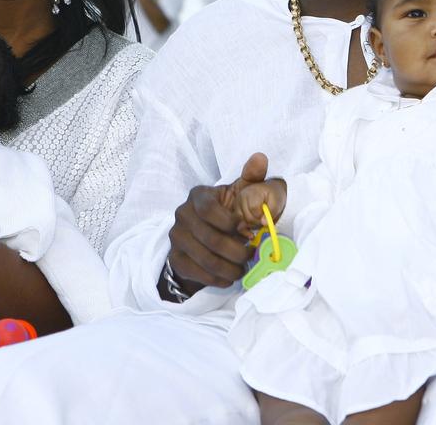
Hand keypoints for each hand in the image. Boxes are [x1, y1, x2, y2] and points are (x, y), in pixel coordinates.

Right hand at [165, 153, 267, 290]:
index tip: (246, 230)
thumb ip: (252, 177)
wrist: (209, 237)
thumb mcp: (242, 193)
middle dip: (236, 252)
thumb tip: (260, 157)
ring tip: (242, 269)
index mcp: (198, 196)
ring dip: (230, 269)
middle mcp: (182, 214)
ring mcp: (176, 237)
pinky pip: (196, 273)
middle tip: (250, 256)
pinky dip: (217, 279)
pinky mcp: (175, 258)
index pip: (209, 210)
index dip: (230, 224)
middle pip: (210, 239)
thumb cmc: (231, 211)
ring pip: (205, 259)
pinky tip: (229, 277)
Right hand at [233, 178, 286, 236]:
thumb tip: (263, 223)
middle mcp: (241, 197)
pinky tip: (252, 235)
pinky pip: (237, 224)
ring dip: (251, 225)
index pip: (253, 208)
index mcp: (252, 192)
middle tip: (264, 221)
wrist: (269, 192)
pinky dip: (244, 231)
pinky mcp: (236, 211)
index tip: (267, 217)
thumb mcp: (277, 201)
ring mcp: (237, 204)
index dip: (261, 216)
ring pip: (240, 220)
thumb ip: (272, 211)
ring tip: (260, 222)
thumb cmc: (273, 195)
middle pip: (246, 216)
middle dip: (257, 222)